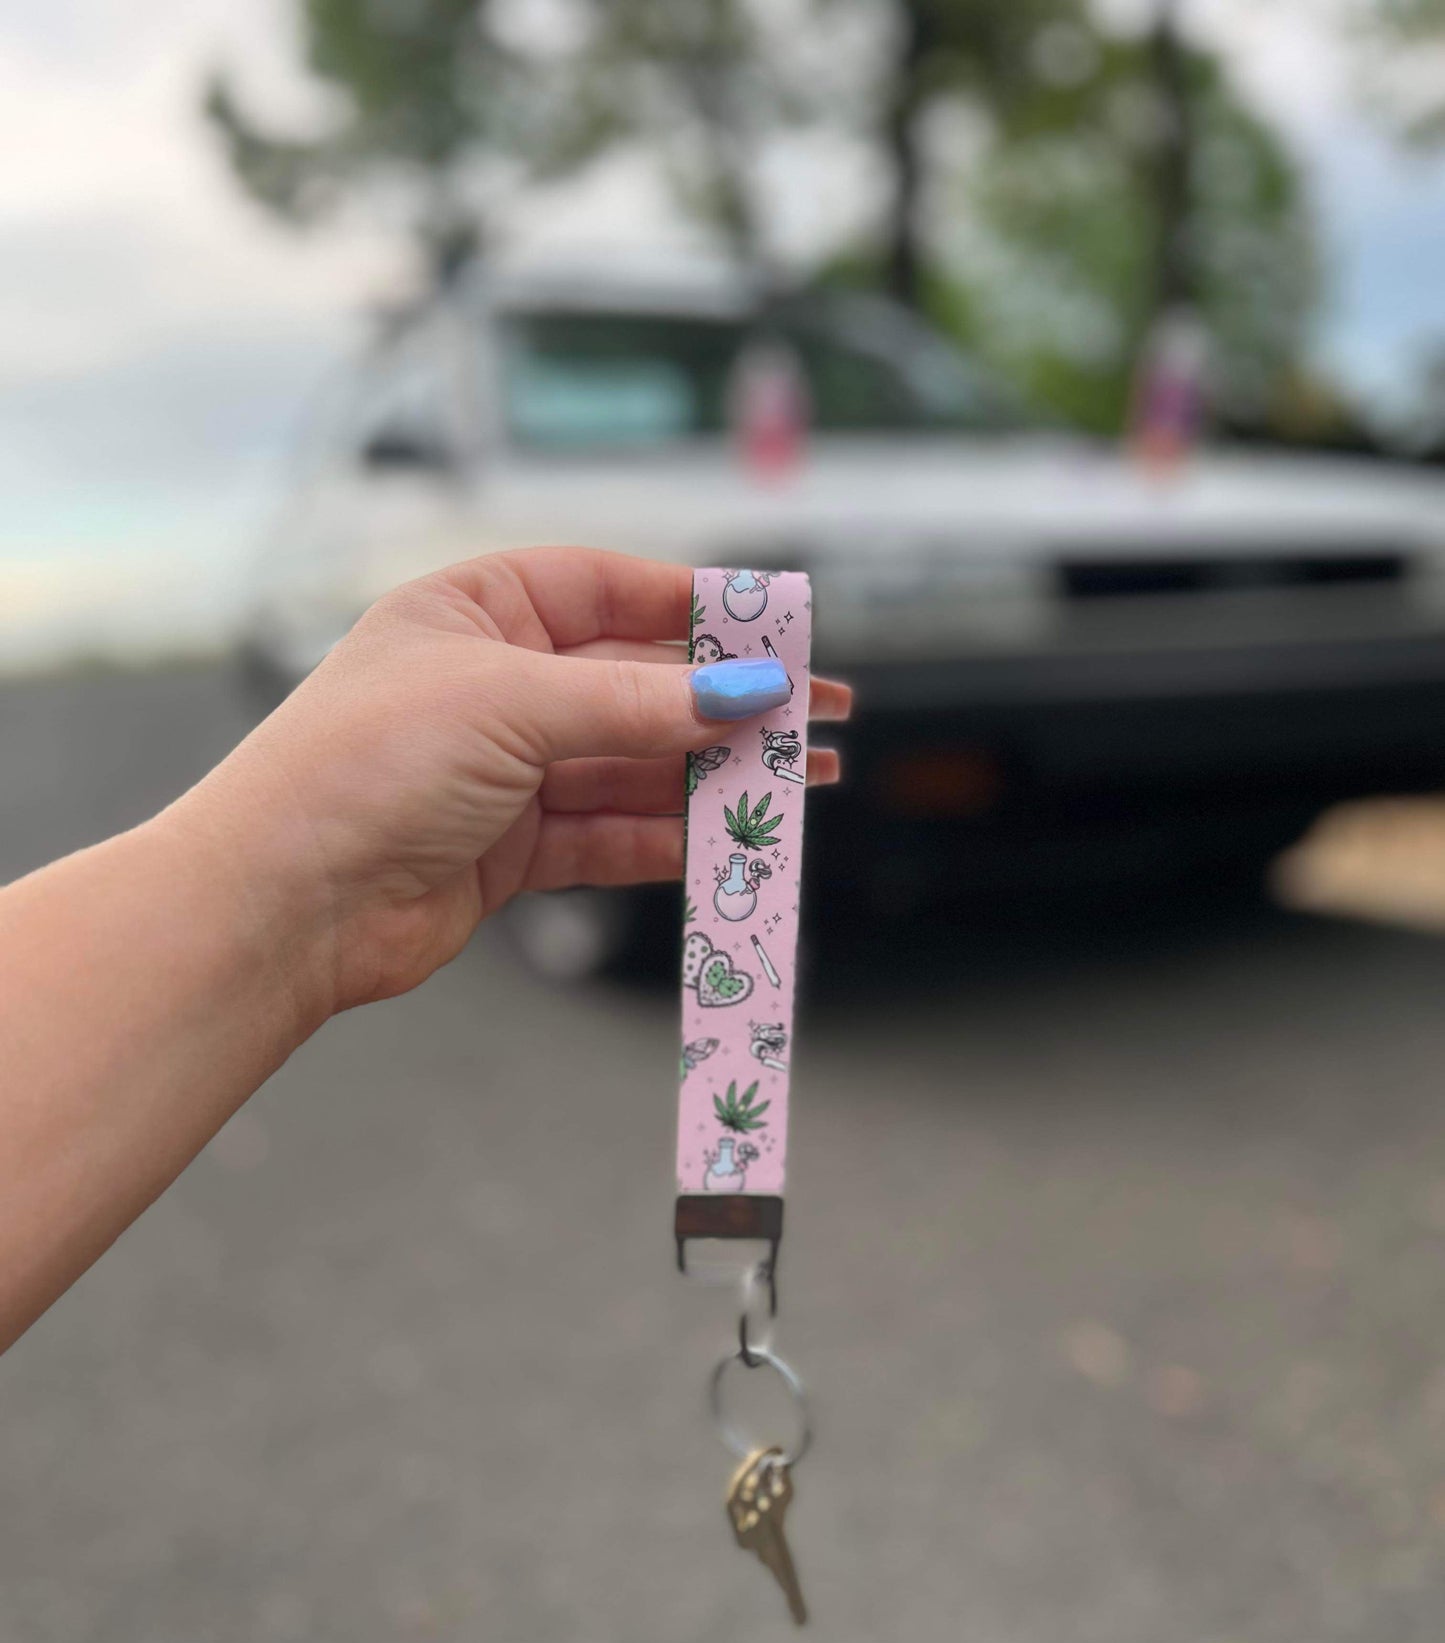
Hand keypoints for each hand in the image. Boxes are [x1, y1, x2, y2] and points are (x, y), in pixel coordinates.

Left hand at [182, 548, 849, 1016]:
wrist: (282, 901)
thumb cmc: (365, 765)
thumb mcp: (511, 704)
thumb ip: (635, 703)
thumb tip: (744, 693)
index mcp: (474, 612)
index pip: (608, 588)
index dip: (697, 607)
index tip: (782, 629)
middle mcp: (492, 685)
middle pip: (636, 685)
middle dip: (727, 704)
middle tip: (822, 716)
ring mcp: (504, 772)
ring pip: (635, 766)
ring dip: (714, 778)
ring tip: (801, 786)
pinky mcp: (511, 852)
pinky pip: (611, 834)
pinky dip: (671, 838)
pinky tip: (730, 841)